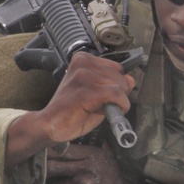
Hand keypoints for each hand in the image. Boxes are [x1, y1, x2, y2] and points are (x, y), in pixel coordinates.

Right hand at [6, 52, 135, 166]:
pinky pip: (116, 95)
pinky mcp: (86, 92)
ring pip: (120, 86)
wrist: (51, 124)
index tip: (107, 94)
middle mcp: (83, 64)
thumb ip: (114, 85)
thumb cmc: (73, 109)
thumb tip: (131, 80)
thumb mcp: (97, 93)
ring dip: (117, 102)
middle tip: (102, 104)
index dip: (116, 84)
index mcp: (83, 59)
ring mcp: (83, 77)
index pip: (117, 67)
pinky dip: (119, 106)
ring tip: (99, 108)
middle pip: (121, 76)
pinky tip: (107, 112)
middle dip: (118, 93)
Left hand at [43, 143, 126, 183]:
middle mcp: (88, 170)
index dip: (49, 152)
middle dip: (45, 167)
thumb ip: (83, 151)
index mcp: (94, 155)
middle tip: (40, 168)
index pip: (63, 150)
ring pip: (55, 182)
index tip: (40, 153)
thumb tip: (57, 143)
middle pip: (54, 166)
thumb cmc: (110, 178)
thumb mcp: (103, 158)